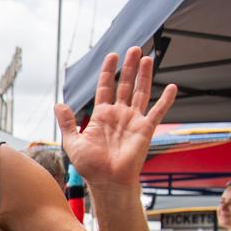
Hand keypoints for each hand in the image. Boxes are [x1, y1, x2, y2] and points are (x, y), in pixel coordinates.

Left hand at [55, 47, 176, 188]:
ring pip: (140, 92)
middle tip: (134, 49)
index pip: (106, 87)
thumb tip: (58, 104)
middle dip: (129, 67)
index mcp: (101, 116)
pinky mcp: (146, 129)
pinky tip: (172, 86)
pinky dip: (166, 100)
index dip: (108, 71)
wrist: (106, 182)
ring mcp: (133, 121)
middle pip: (125, 85)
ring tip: (147, 57)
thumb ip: (68, 122)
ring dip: (144, 75)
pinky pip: (158, 112)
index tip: (112, 55)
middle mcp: (119, 115)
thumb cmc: (90, 166)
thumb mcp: (73, 142)